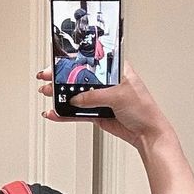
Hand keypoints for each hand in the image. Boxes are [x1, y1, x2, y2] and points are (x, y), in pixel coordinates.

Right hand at [36, 62, 173, 147]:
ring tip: (48, 94)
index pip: (91, 61)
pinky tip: (55, 112)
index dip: (75, 60)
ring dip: (61, 96)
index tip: (59, 62)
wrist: (146, 133)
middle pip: (80, 78)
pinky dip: (65, 114)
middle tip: (47, 78)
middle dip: (62, 78)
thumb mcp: (119, 96)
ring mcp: (100, 98)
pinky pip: (77, 113)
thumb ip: (95, 96)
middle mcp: (107, 82)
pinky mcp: (96, 113)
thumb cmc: (143, 109)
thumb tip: (76, 99)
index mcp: (115, 70)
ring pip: (76, 96)